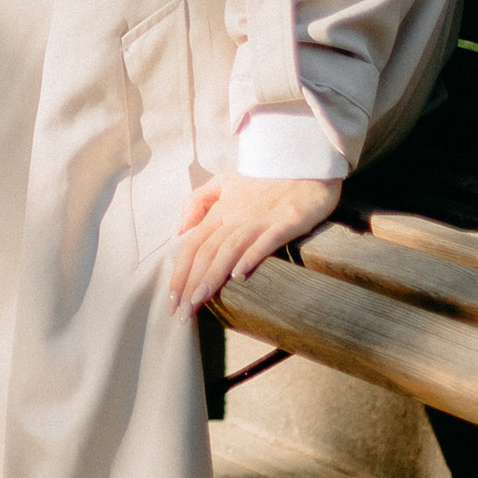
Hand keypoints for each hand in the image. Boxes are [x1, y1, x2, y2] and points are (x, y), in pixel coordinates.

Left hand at [169, 173, 338, 316]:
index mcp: (220, 210)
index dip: (180, 272)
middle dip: (190, 283)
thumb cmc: (264, 179)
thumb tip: (179, 230)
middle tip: (181, 313)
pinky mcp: (286, 221)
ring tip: (199, 301)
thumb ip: (198, 201)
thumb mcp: (225, 182)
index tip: (172, 301)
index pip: (192, 244)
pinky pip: (266, 240)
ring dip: (212, 276)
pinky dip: (251, 256)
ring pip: (229, 249)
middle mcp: (236, 215)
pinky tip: (239, 275)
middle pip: (206, 252)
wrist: (305, 164)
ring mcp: (261, 219)